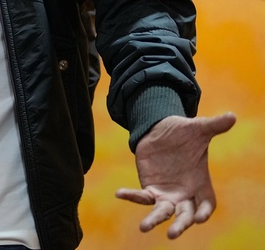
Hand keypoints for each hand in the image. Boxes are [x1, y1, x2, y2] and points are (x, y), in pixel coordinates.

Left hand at [116, 111, 235, 238]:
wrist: (162, 131)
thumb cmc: (184, 133)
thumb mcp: (199, 129)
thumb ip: (214, 126)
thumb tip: (231, 116)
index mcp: (201, 183)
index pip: (206, 203)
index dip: (204, 211)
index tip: (199, 217)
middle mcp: (185, 192)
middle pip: (185, 214)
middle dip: (180, 224)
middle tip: (173, 235)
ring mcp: (167, 192)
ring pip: (162, 211)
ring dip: (154, 219)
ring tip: (144, 228)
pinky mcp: (150, 187)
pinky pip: (141, 196)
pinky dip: (132, 196)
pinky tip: (120, 193)